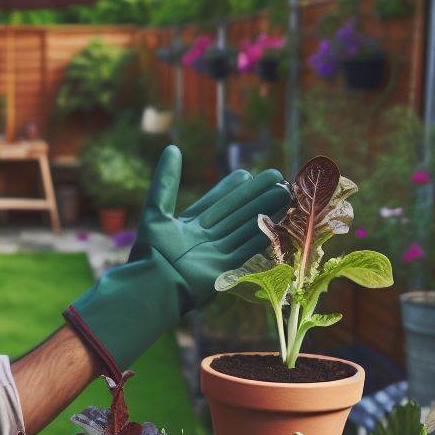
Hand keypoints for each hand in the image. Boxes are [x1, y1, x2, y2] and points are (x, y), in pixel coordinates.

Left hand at [65, 146, 288, 374]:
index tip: (245, 173)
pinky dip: (262, 236)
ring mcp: (215, 255)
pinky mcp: (223, 271)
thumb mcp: (155, 211)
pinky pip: (246, 250)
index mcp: (189, 226)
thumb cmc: (149, 252)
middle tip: (277, 178)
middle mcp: (204, 240)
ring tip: (285, 193)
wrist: (150, 286)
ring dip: (266, 212)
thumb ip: (165, 181)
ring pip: (245, 228)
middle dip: (256, 197)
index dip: (230, 188)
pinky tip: (278, 222)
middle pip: (235, 213)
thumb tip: (172, 148)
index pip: (215, 202)